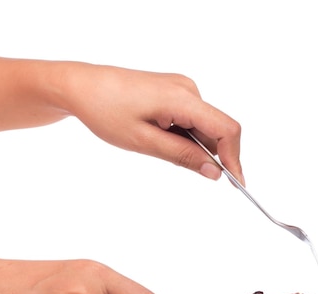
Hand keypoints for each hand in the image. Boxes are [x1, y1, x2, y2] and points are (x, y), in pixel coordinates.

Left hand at [0, 41, 243, 184]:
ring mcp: (182, 89)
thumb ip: (182, 157)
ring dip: (194, 146)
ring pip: (204, 127)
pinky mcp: (175, 92)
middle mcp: (188, 89)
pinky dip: (185, 136)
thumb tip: (215, 172)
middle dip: (212, 155)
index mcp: (182, 98)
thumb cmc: (106, 110)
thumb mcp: (144, 142)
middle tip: (189, 172)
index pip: (226, 129)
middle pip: (218, 129)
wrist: (80, 85)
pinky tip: (159, 137)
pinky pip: (192, 120)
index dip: (235, 158)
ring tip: (155, 146)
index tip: (236, 184)